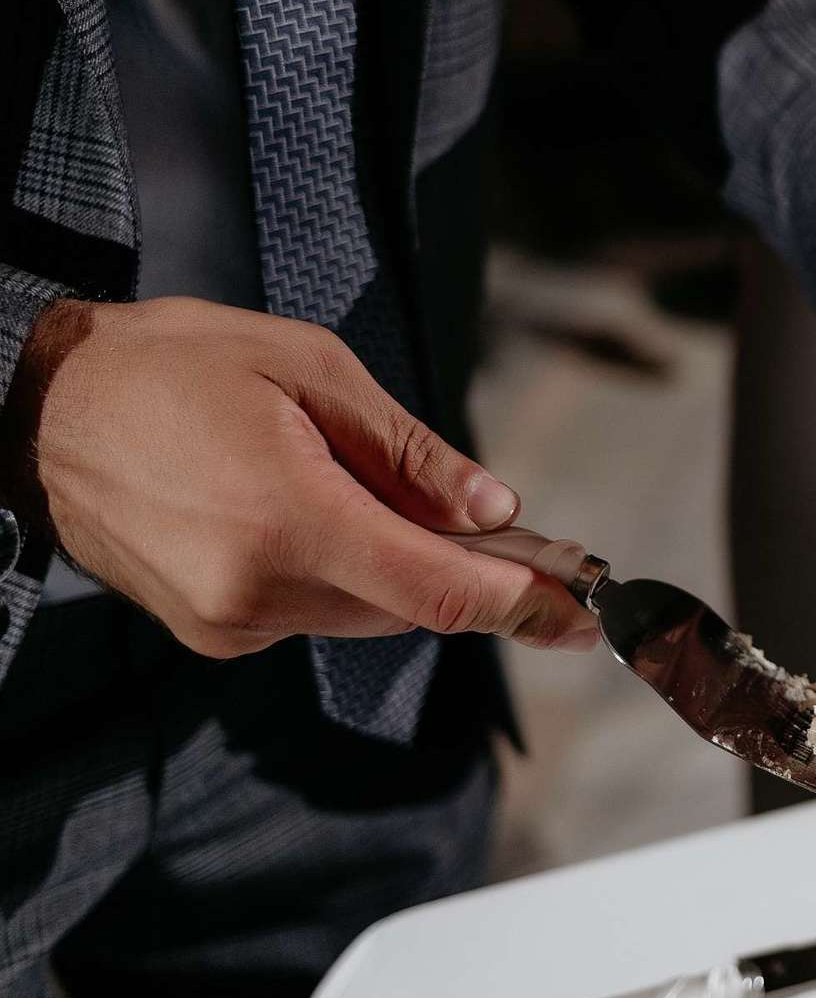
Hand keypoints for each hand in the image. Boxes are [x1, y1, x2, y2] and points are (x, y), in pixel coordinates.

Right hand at [4, 297, 596, 657]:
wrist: (40, 407)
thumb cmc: (172, 365)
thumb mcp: (310, 371)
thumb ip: (410, 453)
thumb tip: (495, 510)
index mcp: (286, 524)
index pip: (434, 591)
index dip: (518, 605)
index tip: (581, 614)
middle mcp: (254, 594)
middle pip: (408, 604)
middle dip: (466, 572)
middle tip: (515, 539)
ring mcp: (225, 624)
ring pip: (365, 610)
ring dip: (400, 568)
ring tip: (375, 491)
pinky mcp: (209, 632)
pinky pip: (313, 612)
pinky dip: (343, 572)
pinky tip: (314, 510)